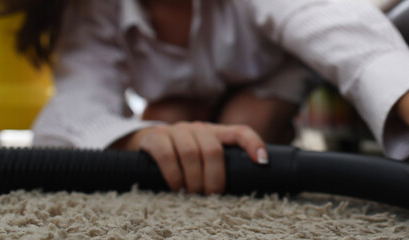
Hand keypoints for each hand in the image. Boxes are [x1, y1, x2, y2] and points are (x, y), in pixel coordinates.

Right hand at [112, 122, 267, 193]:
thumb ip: (220, 165)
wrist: (146, 144)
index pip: (240, 132)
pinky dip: (174, 175)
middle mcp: (198, 128)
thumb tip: (241, 189)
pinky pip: (167, 155)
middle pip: (213, 150)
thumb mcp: (203, 157)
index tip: (263, 162)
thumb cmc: (182, 157)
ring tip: (193, 194)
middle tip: (211, 195)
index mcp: (215, 133)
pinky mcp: (155, 137)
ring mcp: (176, 130)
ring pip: (191, 153)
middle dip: (215, 177)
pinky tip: (176, 187)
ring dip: (194, 179)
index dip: (254, 143)